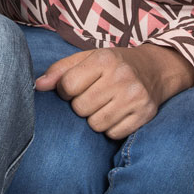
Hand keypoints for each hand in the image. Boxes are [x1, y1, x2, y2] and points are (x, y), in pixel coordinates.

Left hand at [35, 44, 192, 139]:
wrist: (156, 69)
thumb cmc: (114, 64)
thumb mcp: (88, 58)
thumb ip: (60, 70)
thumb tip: (38, 86)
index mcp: (104, 59)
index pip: (67, 86)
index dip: (66, 90)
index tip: (76, 86)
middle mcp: (122, 77)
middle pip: (80, 108)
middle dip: (82, 105)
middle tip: (94, 95)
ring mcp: (135, 97)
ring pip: (95, 124)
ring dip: (95, 118)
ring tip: (106, 104)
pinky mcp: (145, 115)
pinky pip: (113, 134)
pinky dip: (112, 128)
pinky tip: (118, 113)